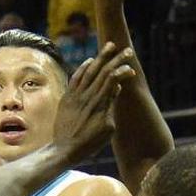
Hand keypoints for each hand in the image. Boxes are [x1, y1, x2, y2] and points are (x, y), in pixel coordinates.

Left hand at [50, 43, 135, 162]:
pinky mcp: (67, 98)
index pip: (112, 79)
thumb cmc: (90, 142)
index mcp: (99, 103)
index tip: (131, 69)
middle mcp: (87, 96)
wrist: (64, 149)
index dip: (123, 70)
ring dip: (100, 57)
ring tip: (110, 46)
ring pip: (89, 71)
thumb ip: (111, 106)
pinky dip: (83, 68)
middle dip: (116, 59)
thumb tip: (117, 88)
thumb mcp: (108, 127)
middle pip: (103, 71)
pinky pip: (75, 78)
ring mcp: (75, 95)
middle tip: (127, 50)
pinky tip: (90, 60)